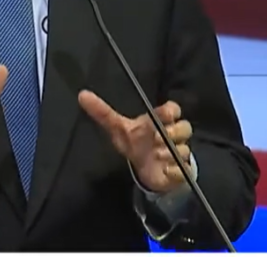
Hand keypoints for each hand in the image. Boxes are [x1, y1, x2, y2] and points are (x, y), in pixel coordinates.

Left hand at [78, 91, 192, 193]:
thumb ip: (103, 113)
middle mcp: (173, 134)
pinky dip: (174, 171)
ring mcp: (179, 152)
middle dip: (170, 133)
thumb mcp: (117, 129)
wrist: (146, 170)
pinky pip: (182, 170)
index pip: (173, 109)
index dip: (171, 111)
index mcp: (160, 121)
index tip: (166, 115)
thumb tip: (82, 94)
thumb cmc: (134, 143)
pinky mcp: (181, 171)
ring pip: (184, 149)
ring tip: (156, 156)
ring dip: (169, 153)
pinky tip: (164, 170)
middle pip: (184, 127)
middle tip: (156, 140)